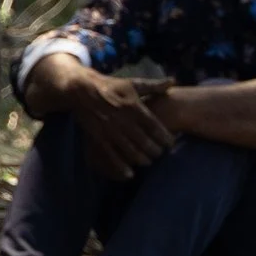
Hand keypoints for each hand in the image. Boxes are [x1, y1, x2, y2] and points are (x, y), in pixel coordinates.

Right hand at [53, 62, 176, 182]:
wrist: (82, 89)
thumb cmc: (111, 86)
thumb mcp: (132, 83)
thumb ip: (154, 86)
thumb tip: (173, 81)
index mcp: (133, 106)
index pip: (155, 127)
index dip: (165, 138)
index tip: (171, 143)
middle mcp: (124, 120)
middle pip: (145, 142)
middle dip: (155, 151)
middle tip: (160, 154)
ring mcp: (111, 130)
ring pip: (131, 151)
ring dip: (142, 160)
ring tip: (148, 161)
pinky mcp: (99, 137)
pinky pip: (112, 156)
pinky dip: (121, 167)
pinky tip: (130, 174)